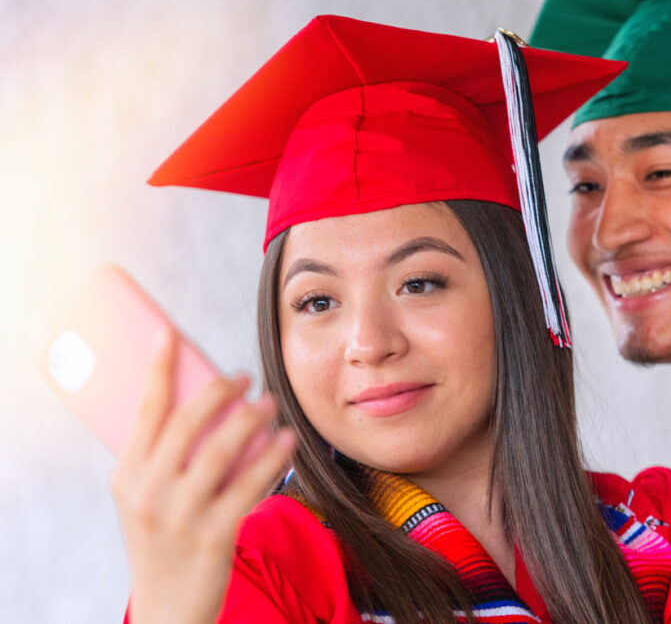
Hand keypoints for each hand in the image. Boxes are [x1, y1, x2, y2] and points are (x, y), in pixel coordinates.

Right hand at [110, 329, 295, 623]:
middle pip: (186, 424)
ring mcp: (179, 516)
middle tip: (244, 374)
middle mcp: (147, 493)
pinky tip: (286, 440)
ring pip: (221, 452)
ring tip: (270, 402)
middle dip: (218, 390)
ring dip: (251, 419)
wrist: (169, 607)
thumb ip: (166, 454)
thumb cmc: (163, 537)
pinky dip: (271, 459)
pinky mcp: (212, 537)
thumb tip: (207, 399)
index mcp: (127, 475)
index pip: (144, 410)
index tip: (170, 332)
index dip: (158, 367)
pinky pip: (248, 487)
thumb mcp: (148, 496)